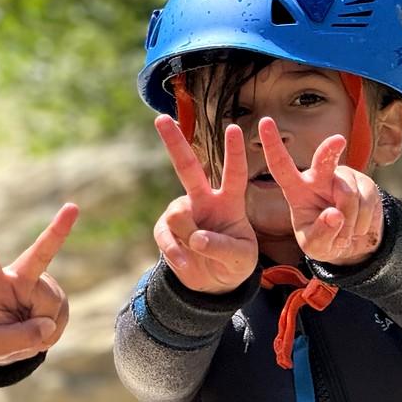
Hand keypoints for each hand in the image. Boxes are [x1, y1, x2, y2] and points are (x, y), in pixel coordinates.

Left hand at [0, 203, 78, 365]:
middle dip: (58, 230)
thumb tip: (47, 325)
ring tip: (26, 329)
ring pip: (52, 306)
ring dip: (43, 326)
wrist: (4, 342)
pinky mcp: (55, 295)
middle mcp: (18, 277)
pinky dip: (52, 329)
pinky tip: (39, 327)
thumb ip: (17, 340)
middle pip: (40, 254)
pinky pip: (60, 315)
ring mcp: (41, 284)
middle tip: (72, 207)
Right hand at [153, 115, 257, 292]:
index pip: (234, 173)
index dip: (234, 152)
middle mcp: (203, 200)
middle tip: (160, 119)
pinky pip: (166, 237)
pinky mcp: (166, 230)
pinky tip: (186, 263)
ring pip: (179, 214)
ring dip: (190, 236)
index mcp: (230, 202)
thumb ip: (224, 248)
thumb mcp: (241, 259)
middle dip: (174, 143)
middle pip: (188, 167)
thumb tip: (197, 238)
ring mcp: (182, 213)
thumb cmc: (234, 263)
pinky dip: (177, 253)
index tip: (233, 128)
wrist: (212, 283)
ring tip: (201, 253)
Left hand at [259, 117, 383, 265]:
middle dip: (329, 151)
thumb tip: (335, 215)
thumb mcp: (316, 246)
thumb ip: (322, 233)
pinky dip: (364, 220)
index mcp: (297, 190)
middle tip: (337, 142)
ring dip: (350, 220)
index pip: (281, 166)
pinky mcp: (365, 183)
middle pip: (324, 161)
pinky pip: (367, 201)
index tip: (264, 122)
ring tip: (345, 231)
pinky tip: (358, 226)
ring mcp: (343, 178)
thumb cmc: (325, 240)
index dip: (272, 145)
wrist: (353, 243)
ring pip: (348, 194)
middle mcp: (319, 178)